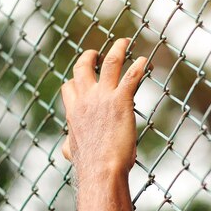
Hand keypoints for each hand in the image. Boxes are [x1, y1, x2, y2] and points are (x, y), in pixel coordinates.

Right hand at [60, 38, 148, 179]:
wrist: (101, 169)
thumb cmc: (90, 165)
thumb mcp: (72, 152)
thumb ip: (69, 145)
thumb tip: (66, 148)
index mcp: (74, 112)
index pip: (70, 87)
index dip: (76, 81)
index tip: (83, 79)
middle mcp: (86, 100)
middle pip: (83, 68)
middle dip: (90, 57)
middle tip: (98, 53)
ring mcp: (103, 98)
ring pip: (109, 63)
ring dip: (117, 50)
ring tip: (124, 41)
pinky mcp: (121, 101)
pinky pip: (131, 76)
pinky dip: (139, 66)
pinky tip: (145, 60)